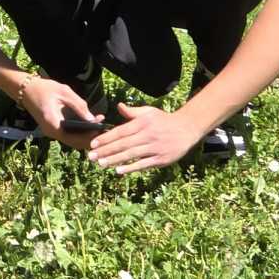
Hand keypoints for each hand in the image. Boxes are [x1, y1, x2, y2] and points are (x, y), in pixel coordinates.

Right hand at [21, 76, 104, 147]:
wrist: (25, 89)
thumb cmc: (44, 88)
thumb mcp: (64, 92)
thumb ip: (79, 106)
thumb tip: (93, 118)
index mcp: (53, 124)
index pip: (75, 138)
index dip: (90, 136)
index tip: (102, 129)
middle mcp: (52, 132)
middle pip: (75, 142)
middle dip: (90, 137)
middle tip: (104, 128)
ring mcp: (51, 132)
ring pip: (72, 140)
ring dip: (85, 135)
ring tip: (99, 124)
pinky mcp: (52, 129)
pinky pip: (68, 134)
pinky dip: (79, 132)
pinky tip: (88, 123)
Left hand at [87, 103, 201, 173]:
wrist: (186, 129)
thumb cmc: (164, 120)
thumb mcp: (149, 112)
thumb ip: (132, 112)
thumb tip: (119, 107)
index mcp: (142, 123)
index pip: (120, 131)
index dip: (106, 138)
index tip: (93, 143)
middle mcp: (147, 135)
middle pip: (123, 144)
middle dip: (105, 151)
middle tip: (91, 156)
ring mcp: (154, 148)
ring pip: (131, 155)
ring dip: (115, 160)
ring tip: (101, 164)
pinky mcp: (161, 159)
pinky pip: (143, 164)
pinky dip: (131, 168)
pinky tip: (119, 171)